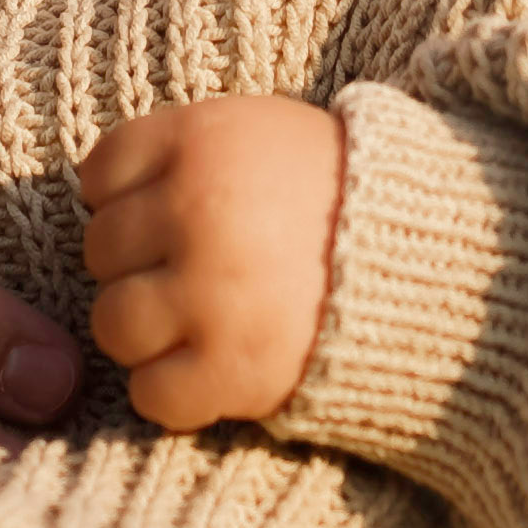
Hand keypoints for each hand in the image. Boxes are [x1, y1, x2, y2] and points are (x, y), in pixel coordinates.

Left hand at [77, 93, 348, 431]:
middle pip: (100, 250)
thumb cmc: (337, 194)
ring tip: (201, 322)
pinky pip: (150, 394)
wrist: (435, 261)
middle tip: (198, 271)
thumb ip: (180, 150)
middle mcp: (195, 211)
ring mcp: (210, 293)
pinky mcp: (232, 369)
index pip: (98, 174)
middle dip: (141, 265)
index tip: (170, 215)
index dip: (127, 200)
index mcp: (200, 140)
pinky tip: (213, 371)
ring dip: (149, 331)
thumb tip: (92, 194)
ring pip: (112, 323)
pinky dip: (175, 393)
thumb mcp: (260, 133)